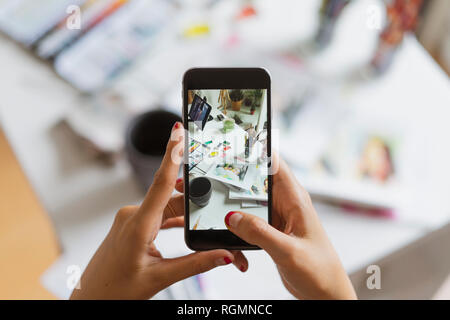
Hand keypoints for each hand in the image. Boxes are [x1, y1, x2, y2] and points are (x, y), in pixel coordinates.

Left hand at [70, 122, 246, 299]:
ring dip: (185, 212)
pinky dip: (173, 218)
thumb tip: (224, 255)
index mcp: (138, 225)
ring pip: (166, 207)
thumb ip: (195, 264)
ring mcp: (131, 219)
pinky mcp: (131, 224)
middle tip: (218, 200)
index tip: (178, 132)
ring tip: (204, 220)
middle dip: (196, 199)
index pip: (161, 183)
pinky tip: (186, 224)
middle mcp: (133, 215)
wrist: (92, 301)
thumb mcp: (159, 278)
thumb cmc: (116, 291)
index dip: (172, 154)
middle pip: (172, 198)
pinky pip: (158, 214)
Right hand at [224, 157, 356, 299]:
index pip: (274, 162)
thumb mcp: (288, 251)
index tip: (233, 142)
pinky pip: (247, 221)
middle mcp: (285, 204)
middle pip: (255, 179)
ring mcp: (275, 217)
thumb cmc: (320, 271)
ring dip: (233, 206)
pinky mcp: (269, 231)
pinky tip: (235, 243)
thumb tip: (232, 218)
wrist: (324, 294)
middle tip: (212, 177)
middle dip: (234, 177)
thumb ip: (260, 233)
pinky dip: (237, 228)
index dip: (256, 148)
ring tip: (217, 211)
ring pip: (248, 200)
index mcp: (295, 199)